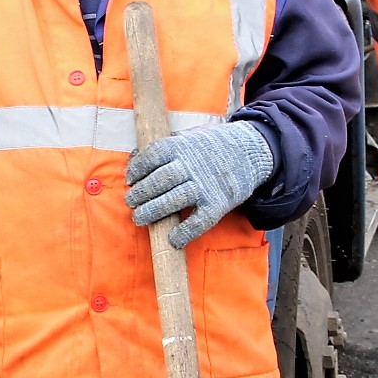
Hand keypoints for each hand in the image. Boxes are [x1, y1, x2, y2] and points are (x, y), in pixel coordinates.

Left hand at [125, 120, 274, 247]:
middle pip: (160, 181)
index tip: (130, 179)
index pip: (151, 157)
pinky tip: (173, 239)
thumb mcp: (187, 138)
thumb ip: (164, 148)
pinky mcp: (218, 203)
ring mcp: (205, 185)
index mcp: (181, 146)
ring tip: (140, 218)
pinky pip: (199, 221)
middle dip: (140, 194)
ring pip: (174, 200)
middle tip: (131, 202)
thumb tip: (133, 161)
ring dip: (153, 211)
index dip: (136, 170)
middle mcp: (192, 165)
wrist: (248, 151)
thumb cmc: (209, 147)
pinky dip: (185, 232)